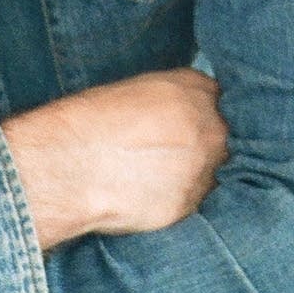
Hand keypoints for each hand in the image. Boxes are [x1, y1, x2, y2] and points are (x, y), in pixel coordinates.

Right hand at [0, 68, 227, 249]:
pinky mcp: (189, 203)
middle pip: (225, 139)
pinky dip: (180, 200)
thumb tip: (190, 112)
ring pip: (214, 174)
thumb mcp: (139, 90)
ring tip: (159, 177)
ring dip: (196, 177)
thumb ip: (177, 97)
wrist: (67, 163)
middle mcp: (209, 125)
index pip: (223, 101)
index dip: (210, 116)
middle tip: (175, 157)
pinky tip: (152, 195)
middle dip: (208, 147)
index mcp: (195, 89)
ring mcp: (202, 166)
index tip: (197, 128)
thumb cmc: (91, 123)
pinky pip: (196, 202)